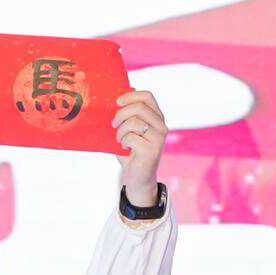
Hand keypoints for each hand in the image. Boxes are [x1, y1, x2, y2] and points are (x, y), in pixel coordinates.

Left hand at [114, 88, 165, 206]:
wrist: (138, 178)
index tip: (117, 102)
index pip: (147, 96)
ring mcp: (158, 139)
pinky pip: (130, 137)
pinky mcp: (152, 151)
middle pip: (139, 107)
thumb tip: (117, 100)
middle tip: (114, 124)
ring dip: (120, 131)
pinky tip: (125, 149)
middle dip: (121, 114)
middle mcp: (161, 126)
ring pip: (134, 122)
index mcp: (157, 118)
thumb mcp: (130, 130)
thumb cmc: (132, 152)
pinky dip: (123, 142)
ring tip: (120, 139)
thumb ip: (128, 116)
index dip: (131, 96)